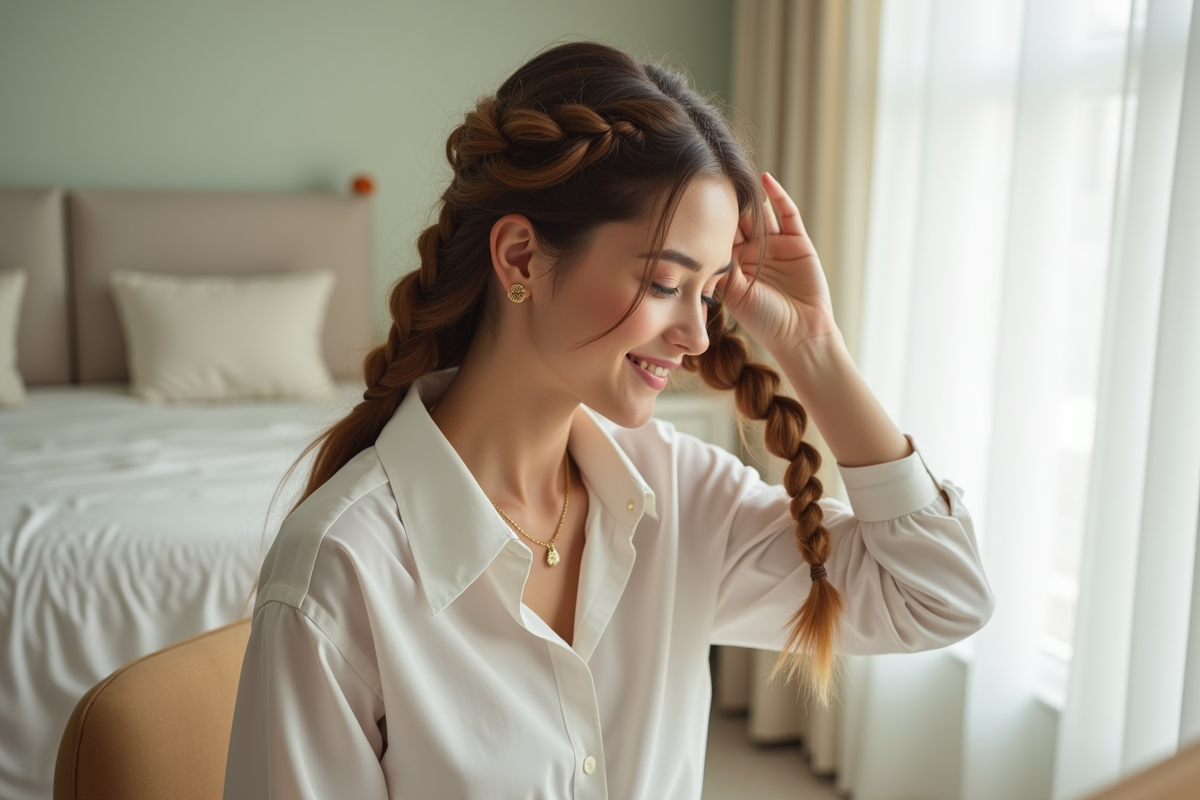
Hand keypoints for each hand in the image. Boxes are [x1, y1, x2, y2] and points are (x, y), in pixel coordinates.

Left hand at [717, 173, 838, 356]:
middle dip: (727, 203)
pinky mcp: (798, 242)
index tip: (692, 199)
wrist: (800, 334)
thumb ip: (721, 268)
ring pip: (760, 214)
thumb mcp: (735, 294)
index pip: (719, 236)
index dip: (708, 220)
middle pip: (738, 220)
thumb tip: (699, 244)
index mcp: (735, 266)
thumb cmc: (765, 321)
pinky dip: (777, 195)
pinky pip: (787, 213)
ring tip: (735, 175)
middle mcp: (754, 252)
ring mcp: (777, 245)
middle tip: (711, 179)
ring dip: (749, 196)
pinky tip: (764, 179)